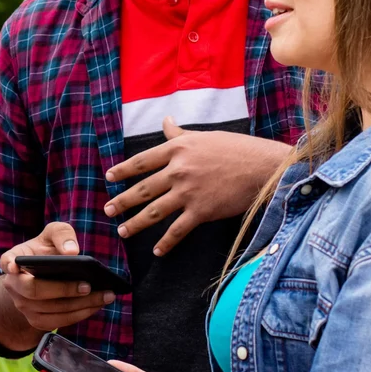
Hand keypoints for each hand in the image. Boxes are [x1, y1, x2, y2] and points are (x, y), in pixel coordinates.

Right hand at [0, 222, 115, 334]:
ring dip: (80, 305)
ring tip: (104, 296)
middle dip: (63, 290)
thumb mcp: (52, 235)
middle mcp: (13, 286)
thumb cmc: (47, 251)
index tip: (16, 266)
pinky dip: (79, 315)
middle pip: (34, 291)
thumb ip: (62, 234)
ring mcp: (23, 306)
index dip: (10, 265)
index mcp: (13, 260)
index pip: (7, 262)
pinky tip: (96, 305)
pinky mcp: (36, 321)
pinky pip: (58, 322)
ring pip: (50, 310)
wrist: (42, 275)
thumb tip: (72, 252)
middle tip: (89, 285)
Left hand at [105, 119, 291, 255]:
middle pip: (143, 189)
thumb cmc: (236, 149)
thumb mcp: (204, 137)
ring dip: (136, 223)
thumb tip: (166, 121)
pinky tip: (157, 250)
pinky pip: (178, 230)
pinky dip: (166, 242)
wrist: (262, 166)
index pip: (142, 161)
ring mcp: (188, 192)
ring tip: (123, 231)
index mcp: (177, 149)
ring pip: (154, 211)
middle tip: (108, 210)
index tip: (109, 178)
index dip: (123, 171)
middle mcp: (178, 170)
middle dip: (122, 201)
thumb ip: (180, 135)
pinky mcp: (201, 211)